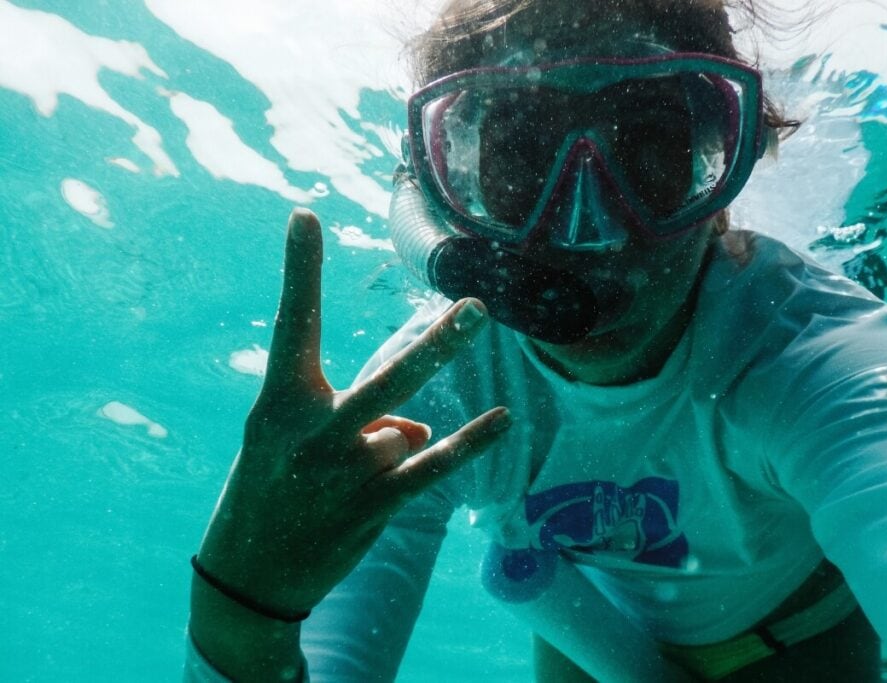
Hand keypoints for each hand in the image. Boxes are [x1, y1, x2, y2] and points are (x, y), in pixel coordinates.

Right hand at [196, 208, 509, 617]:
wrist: (247, 576)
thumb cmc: (268, 490)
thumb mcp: (290, 444)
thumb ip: (356, 421)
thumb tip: (417, 428)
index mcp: (278, 406)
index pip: (293, 327)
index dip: (301, 272)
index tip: (305, 217)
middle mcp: (312, 435)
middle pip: (387, 381)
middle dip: (436, 348)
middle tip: (477, 309)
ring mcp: (345, 474)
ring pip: (403, 432)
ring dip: (391, 444)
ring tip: (355, 469)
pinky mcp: (373, 508)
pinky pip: (433, 469)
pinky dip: (470, 444)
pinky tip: (502, 420)